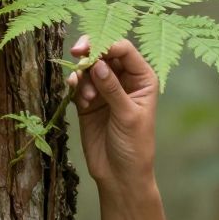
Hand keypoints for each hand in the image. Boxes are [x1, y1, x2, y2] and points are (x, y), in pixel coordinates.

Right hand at [67, 35, 158, 191]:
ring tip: (86, 97)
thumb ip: (113, 89)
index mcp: (143, 79)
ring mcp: (105, 89)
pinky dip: (75, 85)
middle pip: (104, 53)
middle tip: (77, 54)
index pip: (124, 50)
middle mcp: (125, 80)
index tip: (88, 49)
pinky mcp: (88, 101)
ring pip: (89, 67)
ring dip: (83, 75)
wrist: (120, 174)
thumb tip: (99, 63)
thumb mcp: (127, 116)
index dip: (106, 44)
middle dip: (89, 52)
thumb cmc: (134, 146)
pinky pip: (78, 83)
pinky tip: (79, 99)